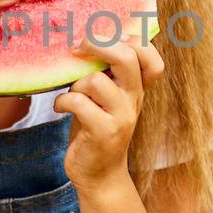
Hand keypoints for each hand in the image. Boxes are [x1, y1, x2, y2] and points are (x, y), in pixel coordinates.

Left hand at [53, 28, 164, 192]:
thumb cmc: (96, 128)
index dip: (131, 41)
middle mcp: (134, 100)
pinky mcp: (103, 132)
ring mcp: (121, 117)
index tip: (104, 40)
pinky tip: (62, 108)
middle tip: (78, 48)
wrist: (99, 174)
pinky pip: (79, 103)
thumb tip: (87, 38)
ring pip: (96, 80)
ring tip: (72, 95)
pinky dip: (63, 101)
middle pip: (127, 57)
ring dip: (75, 84)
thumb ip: (107, 73)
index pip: (151, 56)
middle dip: (98, 44)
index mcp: (137, 88)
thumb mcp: (107, 98)